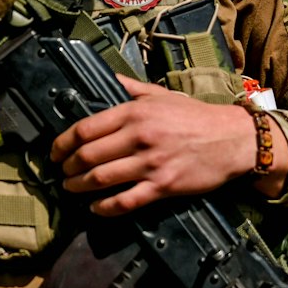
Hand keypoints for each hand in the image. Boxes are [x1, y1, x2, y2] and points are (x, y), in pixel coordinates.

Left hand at [49, 77, 287, 215]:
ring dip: (80, 187)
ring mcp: (151, 163)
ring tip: (72, 189)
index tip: (55, 152)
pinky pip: (126, 201)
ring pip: (101, 179)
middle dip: (68, 168)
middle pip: (88, 156)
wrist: (232, 139)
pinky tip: (95, 208)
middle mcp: (139, 136)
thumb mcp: (161, 95)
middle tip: (62, 173)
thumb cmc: (195, 116)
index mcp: (135, 112)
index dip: (63, 143)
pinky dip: (104, 207)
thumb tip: (107, 79)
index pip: (86, 128)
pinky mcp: (163, 186)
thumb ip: (130, 89)